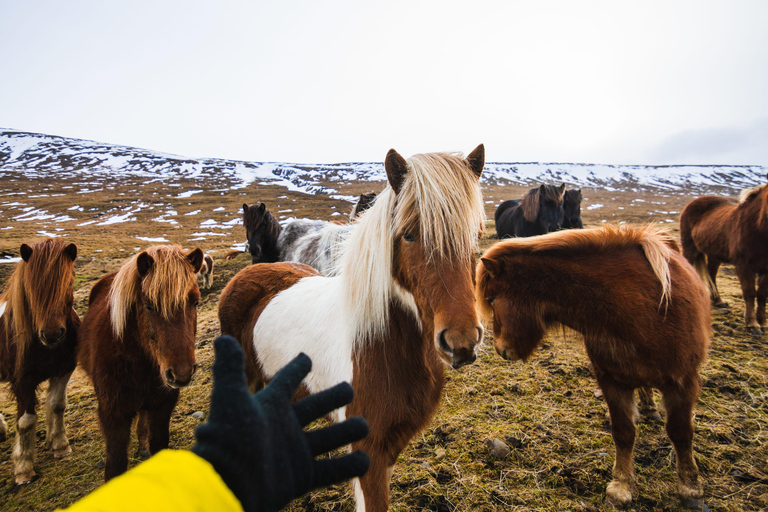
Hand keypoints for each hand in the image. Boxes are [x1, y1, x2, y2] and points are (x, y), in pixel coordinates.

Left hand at [192, 336, 369, 511]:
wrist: (228, 484)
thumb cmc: (230, 439)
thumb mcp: (231, 398)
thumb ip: (230, 369)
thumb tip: (222, 339)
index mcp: (269, 406)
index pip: (286, 381)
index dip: (296, 368)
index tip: (306, 358)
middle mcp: (283, 428)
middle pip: (314, 408)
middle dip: (331, 398)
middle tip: (349, 389)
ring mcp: (293, 453)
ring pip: (328, 438)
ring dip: (346, 431)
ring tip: (365, 426)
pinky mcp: (300, 477)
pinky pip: (331, 470)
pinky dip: (349, 466)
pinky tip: (366, 462)